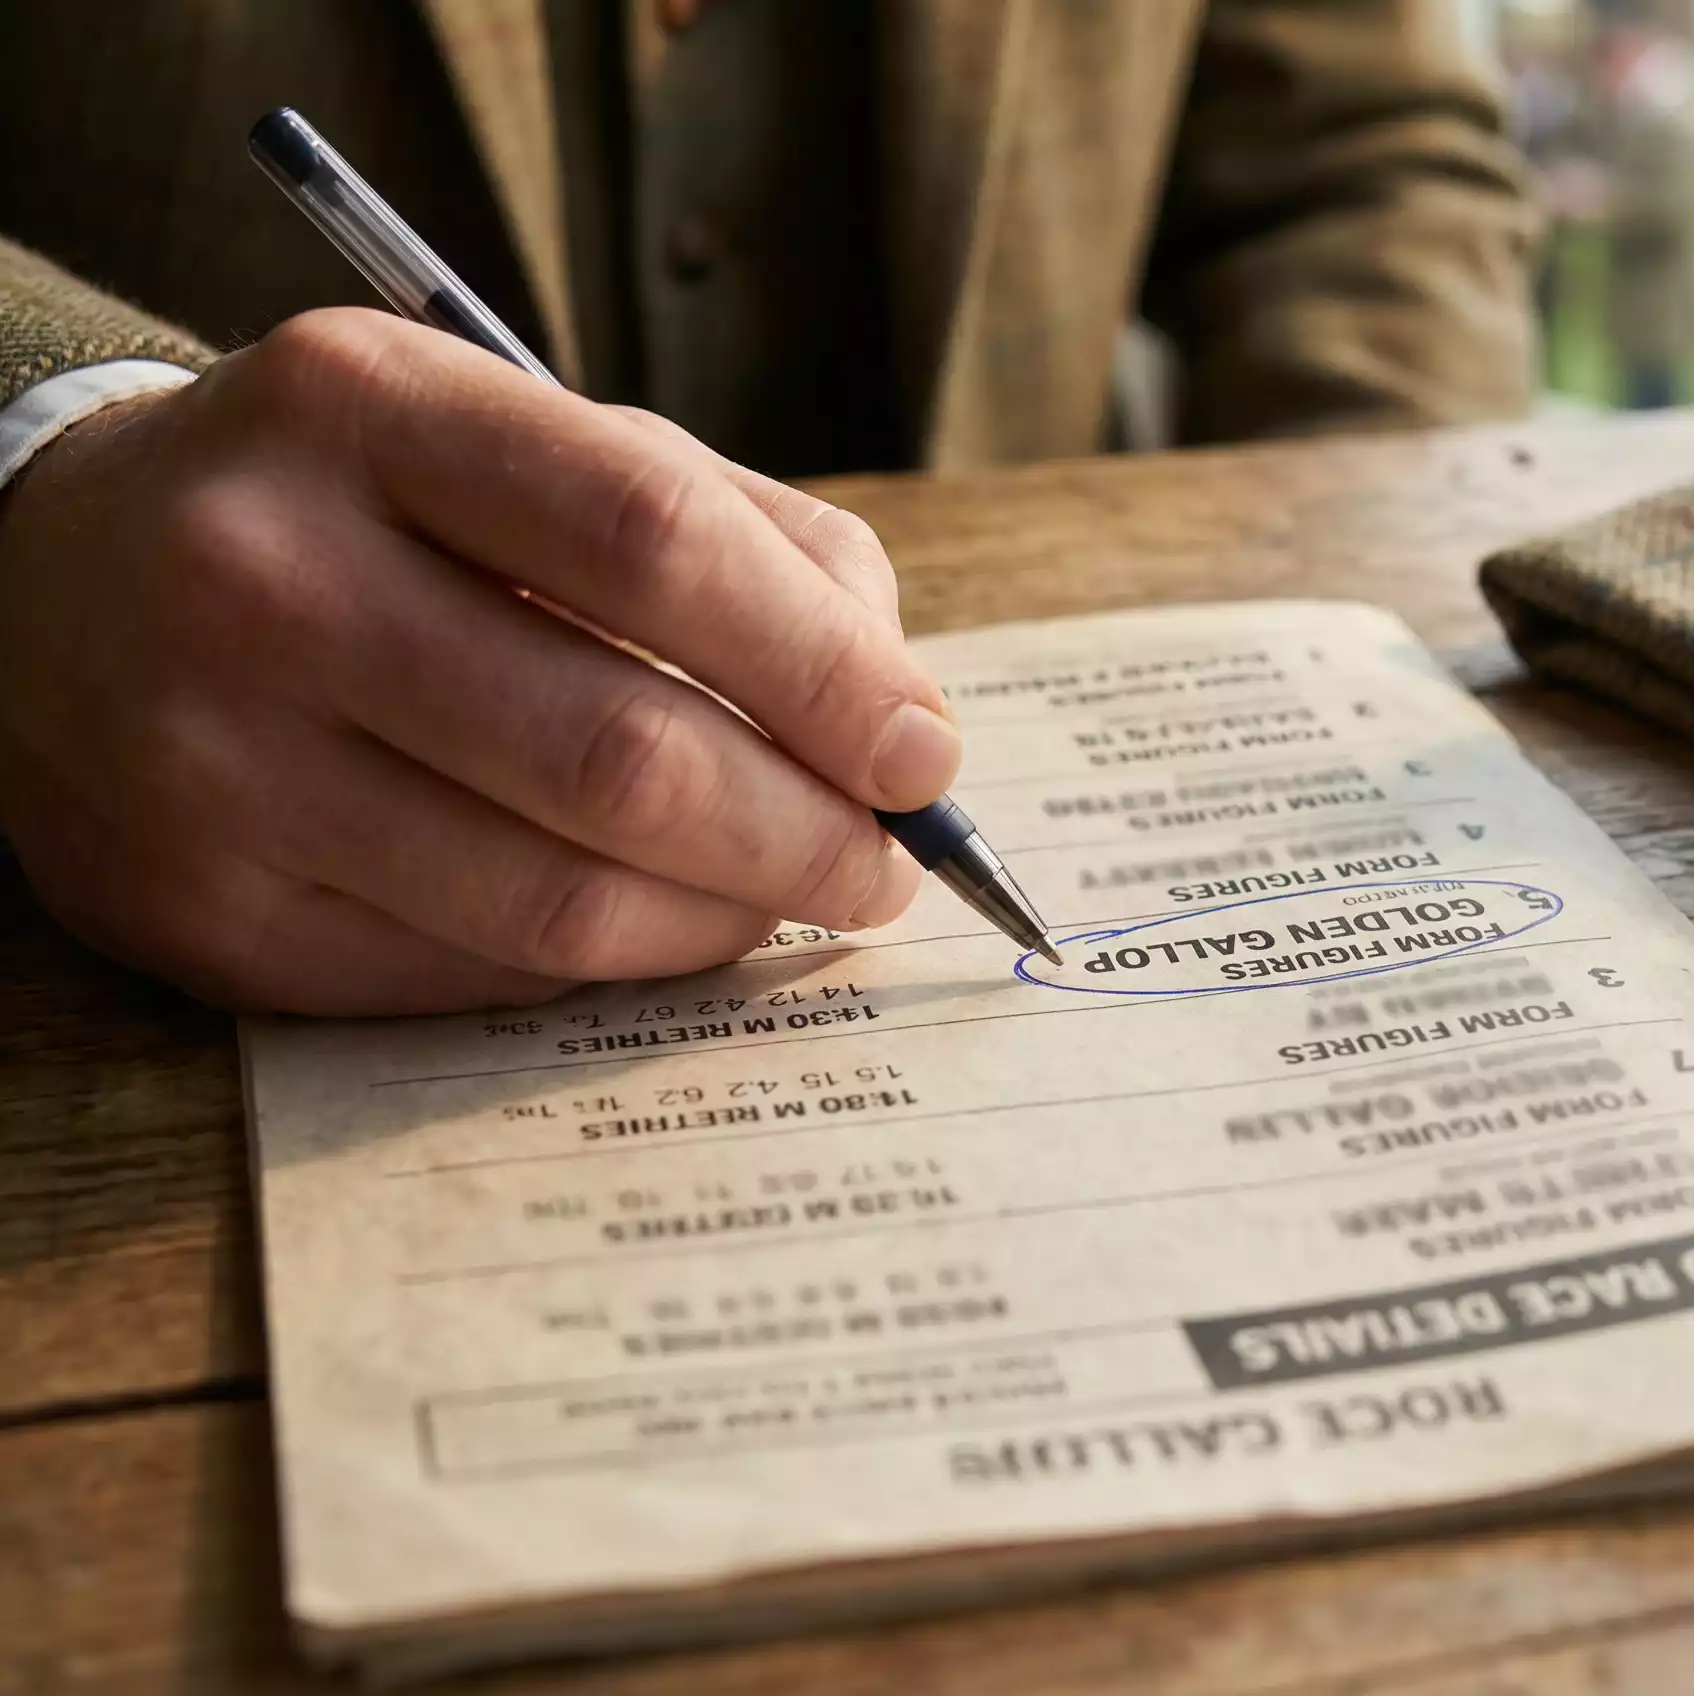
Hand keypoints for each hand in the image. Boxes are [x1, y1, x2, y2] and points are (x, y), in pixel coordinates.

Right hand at [0, 309, 957, 1013]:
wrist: (48, 586)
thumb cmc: (362, 507)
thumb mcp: (518, 435)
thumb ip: (733, 533)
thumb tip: (898, 713)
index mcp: (366, 409)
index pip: (655, 543)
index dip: (826, 667)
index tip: (922, 749)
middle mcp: (266, 579)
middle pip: (623, 754)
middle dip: (808, 832)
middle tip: (887, 860)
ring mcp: (215, 762)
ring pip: (561, 898)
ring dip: (731, 918)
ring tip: (795, 893)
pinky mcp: (204, 915)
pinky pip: (479, 973)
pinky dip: (612, 960)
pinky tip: (656, 920)